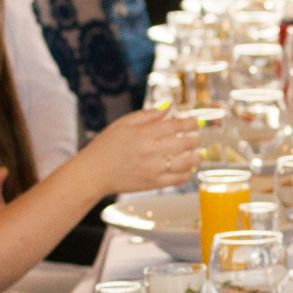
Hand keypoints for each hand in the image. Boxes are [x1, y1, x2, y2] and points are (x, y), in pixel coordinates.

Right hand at [79, 106, 200, 195]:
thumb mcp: (123, 123)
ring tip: (199, 154)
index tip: (195, 121)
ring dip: (196, 157)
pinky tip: (189, 169)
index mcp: (144, 133)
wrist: (93, 173)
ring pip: (185, 162)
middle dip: (195, 139)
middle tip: (197, 137)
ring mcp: (153, 169)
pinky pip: (176, 179)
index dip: (189, 122)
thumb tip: (169, 108)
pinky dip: (187, 174)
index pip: (175, 125)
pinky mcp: (152, 184)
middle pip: (184, 143)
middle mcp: (151, 151)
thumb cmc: (106, 146)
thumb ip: (147, 115)